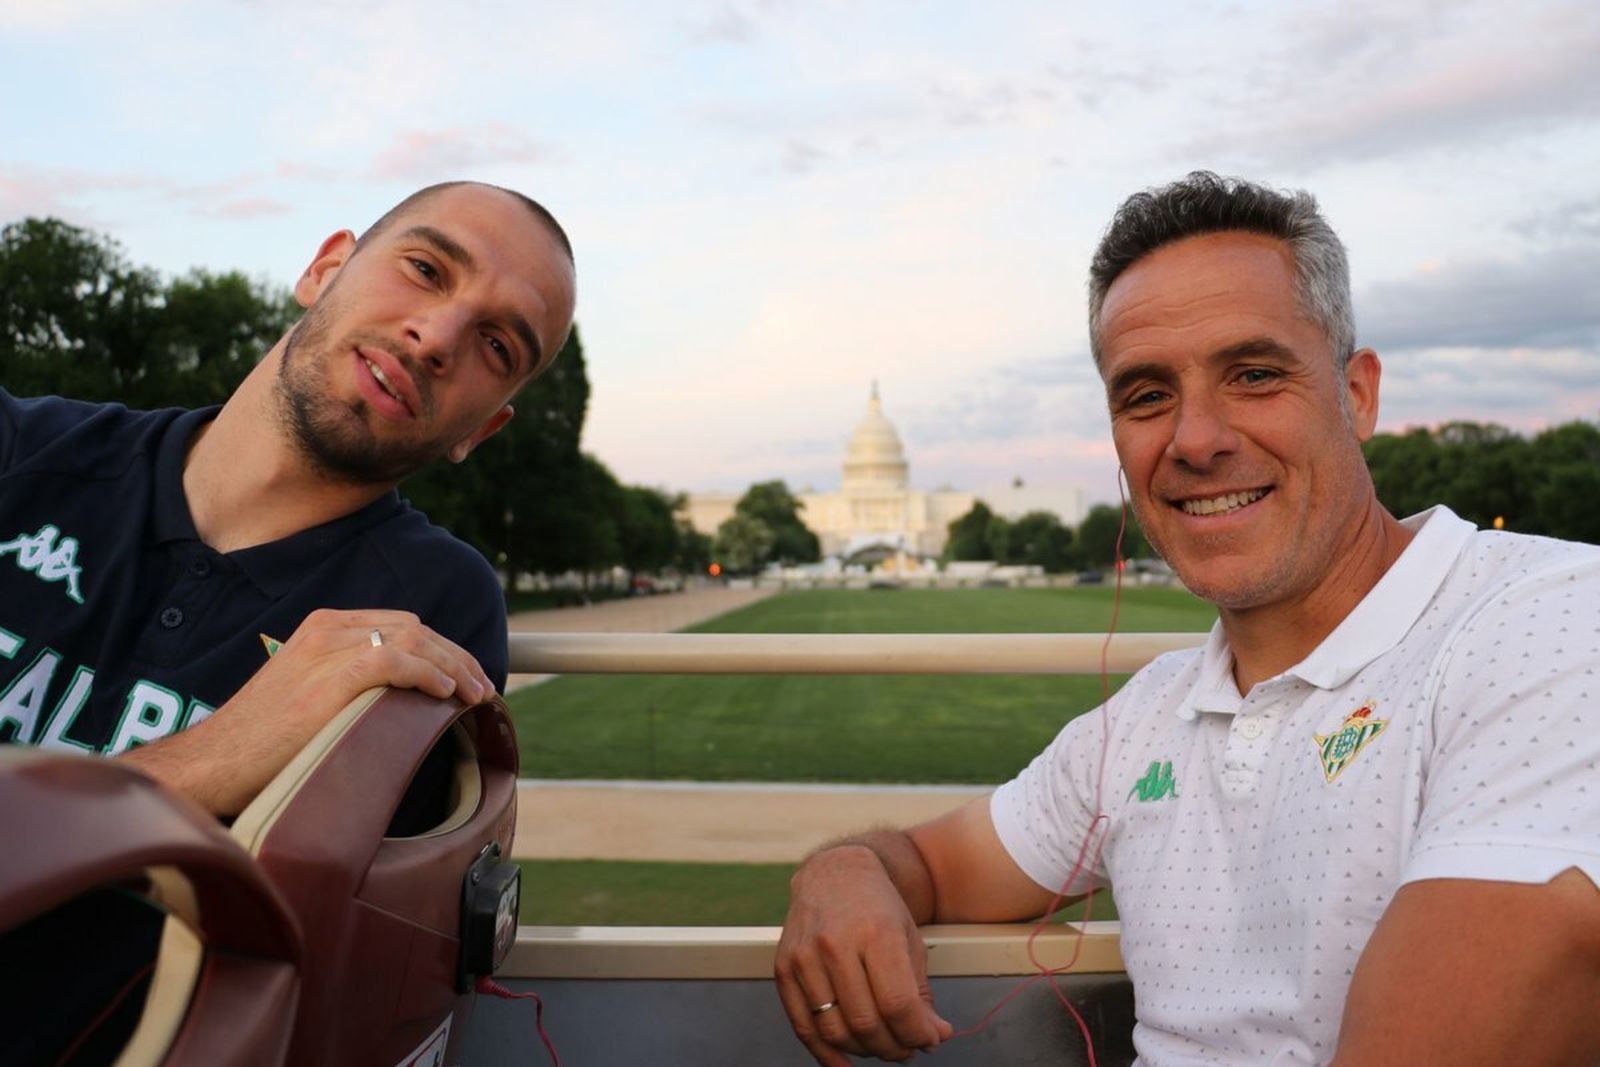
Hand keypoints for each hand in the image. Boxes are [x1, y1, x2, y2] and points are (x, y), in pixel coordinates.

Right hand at [120, 608, 493, 814]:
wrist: (215, 761)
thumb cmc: (263, 741)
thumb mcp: (312, 696)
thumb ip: (353, 684)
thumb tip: (404, 701)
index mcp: (323, 627)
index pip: (401, 625)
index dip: (443, 649)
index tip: (468, 677)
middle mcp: (326, 628)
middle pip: (414, 628)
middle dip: (457, 656)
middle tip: (484, 687)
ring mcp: (325, 649)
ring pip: (411, 640)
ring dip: (454, 666)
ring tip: (476, 694)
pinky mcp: (327, 677)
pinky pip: (392, 660)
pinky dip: (426, 673)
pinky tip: (445, 693)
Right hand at [775, 845, 953, 1064]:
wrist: (836, 875)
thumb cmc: (878, 909)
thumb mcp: (909, 940)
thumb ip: (920, 993)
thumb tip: (933, 1037)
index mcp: (876, 932)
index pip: (897, 1003)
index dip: (916, 1033)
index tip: (929, 1040)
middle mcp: (836, 943)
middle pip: (866, 1021)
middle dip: (893, 1047)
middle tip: (907, 1048)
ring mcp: (805, 956)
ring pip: (834, 1030)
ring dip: (864, 1051)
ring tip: (881, 1046)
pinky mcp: (783, 967)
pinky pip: (803, 1026)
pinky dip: (826, 1054)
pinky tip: (845, 1062)